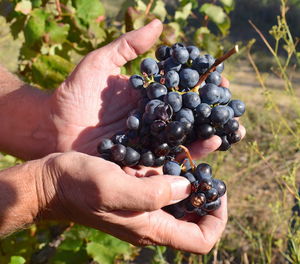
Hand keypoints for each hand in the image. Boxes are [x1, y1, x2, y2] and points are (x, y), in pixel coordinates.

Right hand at [37, 151, 226, 253]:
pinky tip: (177, 148)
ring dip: (192, 177)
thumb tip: (187, 187)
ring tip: (196, 154)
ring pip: (181, 197)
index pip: (199, 240)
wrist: (54, 182)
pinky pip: (165, 180)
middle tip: (207, 171)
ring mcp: (144, 202)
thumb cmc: (79, 187)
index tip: (216, 193)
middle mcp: (152, 218)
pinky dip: (175, 167)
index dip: (216, 219)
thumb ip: (151, 193)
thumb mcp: (113, 189)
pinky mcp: (137, 186)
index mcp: (151, 227)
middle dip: (207, 195)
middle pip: (195, 218)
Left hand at [48, 19, 244, 158]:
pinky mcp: (139, 158)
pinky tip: (205, 151)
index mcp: (146, 97)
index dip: (199, 86)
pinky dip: (185, 155)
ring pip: (180, 138)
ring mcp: (146, 140)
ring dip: (205, 135)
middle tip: (232, 111)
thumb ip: (128, 46)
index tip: (219, 80)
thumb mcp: (100, 63)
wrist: (53, 125)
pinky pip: (165, 158)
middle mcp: (150, 119)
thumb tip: (160, 24)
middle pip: (185, 116)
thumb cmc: (73, 93)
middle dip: (209, 114)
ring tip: (227, 133)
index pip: (179, 90)